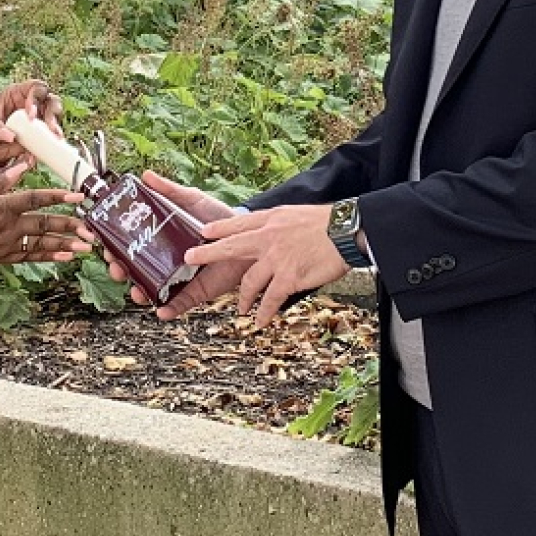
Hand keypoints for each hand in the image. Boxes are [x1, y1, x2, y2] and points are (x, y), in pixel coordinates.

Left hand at [0, 79, 63, 171]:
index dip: (37, 97)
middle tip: (49, 126)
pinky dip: (51, 142)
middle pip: (50, 100)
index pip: (34, 87)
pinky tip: (52, 148)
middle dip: (53, 111)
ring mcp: (35, 120)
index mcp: (15, 94)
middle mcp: (29, 104)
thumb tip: (9, 136)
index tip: (31, 115)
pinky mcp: (36, 136)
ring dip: (56, 126)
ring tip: (55, 137)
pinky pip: (48, 137)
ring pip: (53, 117)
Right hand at [0, 163, 93, 268]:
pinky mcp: (1, 258)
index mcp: (1, 206)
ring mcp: (5, 245)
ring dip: (65, 245)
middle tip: (91, 229)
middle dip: (70, 226)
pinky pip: (29, 257)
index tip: (79, 196)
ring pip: (41, 244)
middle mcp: (7, 227)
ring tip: (85, 247)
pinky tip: (64, 257)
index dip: (59, 196)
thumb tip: (23, 166)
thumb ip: (0, 180)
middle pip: (45, 225)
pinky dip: (48, 257)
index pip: (36, 199)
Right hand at [106, 171, 242, 317]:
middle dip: (120, 272)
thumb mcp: (190, 199)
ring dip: (138, 293)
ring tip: (135, 292)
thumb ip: (169, 190)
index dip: (114, 248)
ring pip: (151, 290)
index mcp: (159, 240)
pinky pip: (179, 305)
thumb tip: (145, 176)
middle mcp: (164, 260)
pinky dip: (168, 311)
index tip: (105, 247)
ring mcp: (178, 278)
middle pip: (134, 270)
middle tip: (117, 269)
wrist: (246, 234)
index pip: (129, 246)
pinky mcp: (195, 292)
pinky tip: (160, 311)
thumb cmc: (216, 217)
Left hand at [185, 203, 348, 326]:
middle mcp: (267, 239)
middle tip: (190, 258)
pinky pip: (269, 300)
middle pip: (231, 246)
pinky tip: (260, 321)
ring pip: (249, 282)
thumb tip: (267, 229)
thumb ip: (276, 223)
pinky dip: (263, 312)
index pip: (239, 223)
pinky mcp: (287, 278)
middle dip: (208, 254)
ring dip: (244, 298)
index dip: (219, 228)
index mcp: (270, 221)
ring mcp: (275, 259)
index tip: (204, 231)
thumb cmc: (325, 223)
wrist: (345, 231)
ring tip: (242, 308)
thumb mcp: (294, 214)